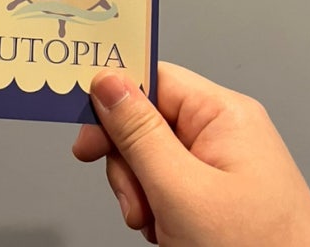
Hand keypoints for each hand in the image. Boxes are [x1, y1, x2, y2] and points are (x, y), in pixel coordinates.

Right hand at [73, 62, 309, 245]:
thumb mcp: (180, 190)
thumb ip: (138, 133)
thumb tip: (106, 81)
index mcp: (224, 115)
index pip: (154, 78)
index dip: (114, 97)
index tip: (85, 121)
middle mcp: (223, 132)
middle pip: (146, 119)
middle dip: (127, 160)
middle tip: (129, 195)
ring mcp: (219, 163)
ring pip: (149, 155)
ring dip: (139, 190)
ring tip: (154, 224)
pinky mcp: (215, 192)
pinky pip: (165, 181)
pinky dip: (155, 205)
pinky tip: (165, 230)